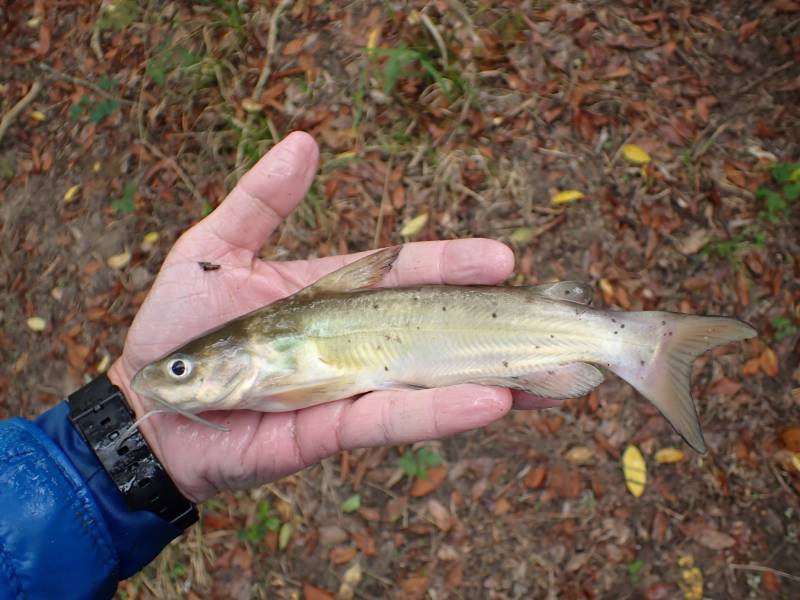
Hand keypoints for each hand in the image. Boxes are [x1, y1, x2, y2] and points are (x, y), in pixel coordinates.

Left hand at [109, 132, 556, 501]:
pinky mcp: (335, 431)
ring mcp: (349, 388)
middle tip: (553, 318)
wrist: (153, 410)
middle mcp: (353, 343)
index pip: (406, 275)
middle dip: (493, 325)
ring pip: (432, 380)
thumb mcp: (215, 249)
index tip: (503, 258)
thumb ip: (262, 200)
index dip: (452, 265)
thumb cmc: (179, 329)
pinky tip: (493, 401)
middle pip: (433, 328)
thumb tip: (307, 141)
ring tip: (554, 378)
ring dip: (494, 378)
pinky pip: (394, 420)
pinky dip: (441, 412)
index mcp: (334, 298)